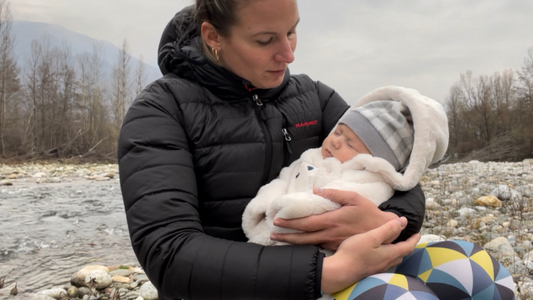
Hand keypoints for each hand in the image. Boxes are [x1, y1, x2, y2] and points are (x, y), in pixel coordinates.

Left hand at [270, 188, 398, 249]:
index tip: (278, 222)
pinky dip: (307, 244)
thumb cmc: (368, 212)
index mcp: (332, 220)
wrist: (382, 230)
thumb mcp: (354, 198)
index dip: (291, 224)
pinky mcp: (336, 246)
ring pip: (309, 244)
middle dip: (287, 236)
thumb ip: (335, 194)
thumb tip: (317, 191)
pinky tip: (299, 241)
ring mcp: (333, 242)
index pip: (306, 223)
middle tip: (273, 233)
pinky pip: (318, 245)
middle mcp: (330, 234)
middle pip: (304, 237)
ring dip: (294, 242)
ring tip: (281, 238)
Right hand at [321, 217, 419, 293]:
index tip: (418, 233)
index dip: (413, 239)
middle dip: (406, 246)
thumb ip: (388, 229)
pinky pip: (383, 262)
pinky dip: (387, 256)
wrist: (340, 271)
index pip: (407, 247)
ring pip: (392, 260)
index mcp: (389, 254)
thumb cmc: (355, 252)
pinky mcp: (369, 270)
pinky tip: (379, 253)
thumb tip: (403, 222)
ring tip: (395, 245)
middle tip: (407, 239)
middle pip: (401, 255)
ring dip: (396, 252)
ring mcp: (377, 268)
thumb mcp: (372, 237)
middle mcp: (385, 263)